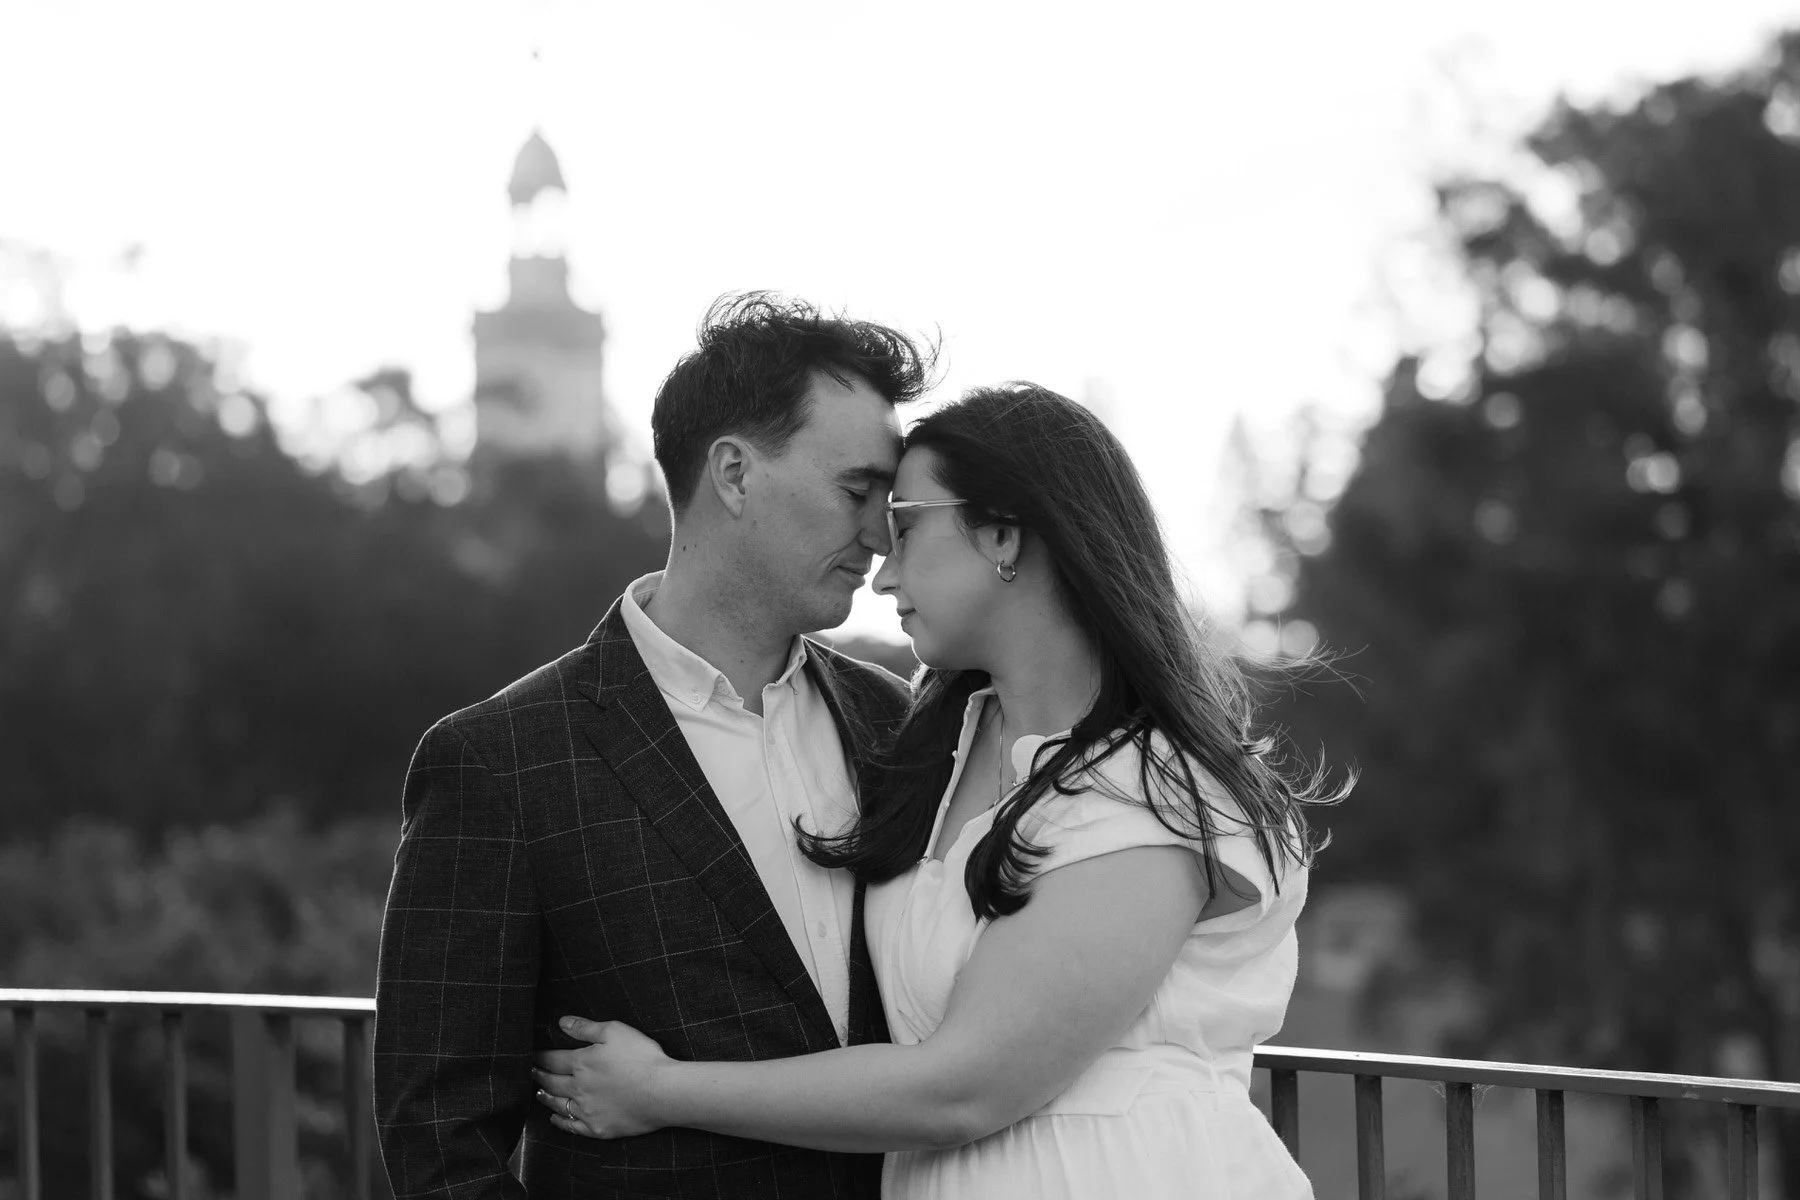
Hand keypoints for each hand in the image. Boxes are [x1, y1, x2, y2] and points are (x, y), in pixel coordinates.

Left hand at [533, 1016, 673, 1138]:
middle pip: (551, 1082)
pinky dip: (560, 1123)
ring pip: (558, 1105)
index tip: (532, 1055)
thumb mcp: (615, 1031)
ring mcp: (587, 1111)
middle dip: (539, 1076)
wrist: (662, 1092)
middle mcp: (578, 1088)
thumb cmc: (642, 1058)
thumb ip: (585, 1027)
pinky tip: (555, 1119)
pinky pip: (572, 1127)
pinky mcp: (598, 1128)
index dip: (541, 1056)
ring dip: (546, 1098)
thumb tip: (562, 1022)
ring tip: (539, 1093)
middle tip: (531, 1073)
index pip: (553, 1059)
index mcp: (581, 1063)